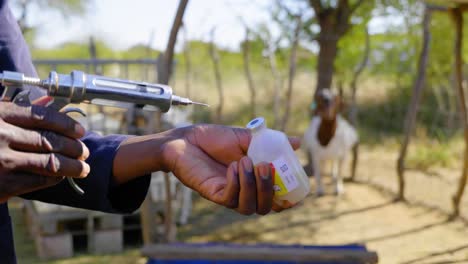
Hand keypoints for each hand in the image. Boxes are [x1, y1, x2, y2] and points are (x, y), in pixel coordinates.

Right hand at [0, 97, 89, 202]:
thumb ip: (19, 109)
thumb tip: (50, 102)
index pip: (43, 117)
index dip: (67, 124)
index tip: (80, 131)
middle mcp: (1, 136)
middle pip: (51, 141)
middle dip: (74, 147)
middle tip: (84, 151)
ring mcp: (2, 161)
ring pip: (50, 163)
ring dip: (72, 166)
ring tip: (82, 168)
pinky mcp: (2, 185)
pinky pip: (39, 181)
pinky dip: (55, 178)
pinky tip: (60, 176)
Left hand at [162, 124, 300, 214]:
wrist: (185, 138)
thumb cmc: (213, 139)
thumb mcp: (245, 138)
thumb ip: (269, 142)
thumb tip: (298, 142)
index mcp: (253, 181)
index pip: (275, 200)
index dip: (288, 200)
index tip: (295, 190)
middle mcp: (242, 191)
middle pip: (264, 208)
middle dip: (269, 190)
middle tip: (266, 166)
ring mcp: (227, 194)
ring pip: (248, 207)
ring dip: (251, 184)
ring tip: (244, 160)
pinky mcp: (212, 193)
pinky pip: (229, 198)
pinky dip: (235, 183)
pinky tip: (232, 166)